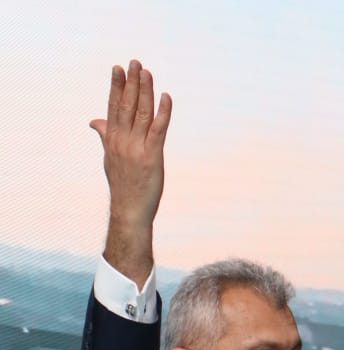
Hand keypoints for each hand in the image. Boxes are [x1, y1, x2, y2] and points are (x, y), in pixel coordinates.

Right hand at [90, 60, 171, 285]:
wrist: (129, 210)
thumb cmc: (123, 186)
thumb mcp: (110, 158)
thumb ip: (105, 136)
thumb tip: (94, 121)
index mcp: (112, 139)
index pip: (113, 107)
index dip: (116, 86)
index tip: (118, 69)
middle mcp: (122, 140)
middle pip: (126, 105)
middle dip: (131, 83)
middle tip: (134, 62)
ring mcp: (136, 148)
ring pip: (141, 113)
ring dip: (145, 91)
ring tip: (147, 72)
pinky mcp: (152, 156)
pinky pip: (158, 130)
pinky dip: (163, 112)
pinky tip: (165, 97)